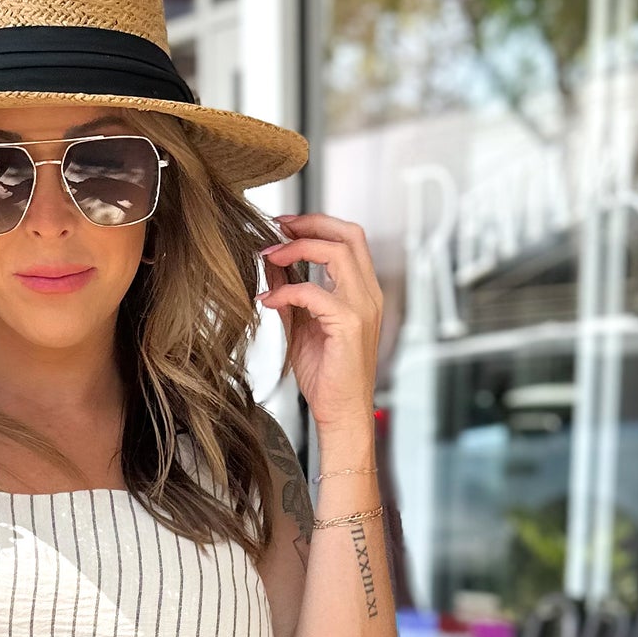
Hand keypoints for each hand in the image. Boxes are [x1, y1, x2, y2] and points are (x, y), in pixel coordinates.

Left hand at [257, 214, 382, 445]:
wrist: (341, 413)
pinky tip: (269, 299)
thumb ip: (290, 294)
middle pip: (348, 235)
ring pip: (337, 253)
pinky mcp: (350, 325)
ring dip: (297, 249)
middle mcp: (368, 295)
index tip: (284, 226)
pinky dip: (287, 291)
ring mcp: (363, 308)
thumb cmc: (328, 376)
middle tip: (278, 227)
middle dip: (310, 224)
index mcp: (362, 292)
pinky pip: (314, 293)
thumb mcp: (302, 326)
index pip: (348, 239)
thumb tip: (272, 266)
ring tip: (269, 256)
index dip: (316, 224)